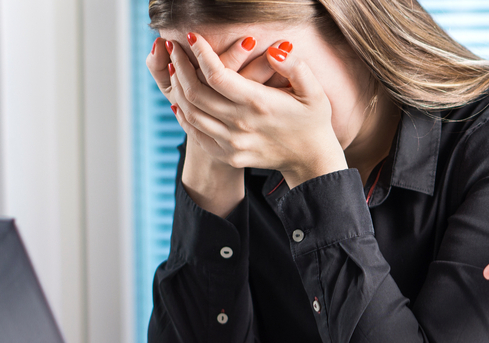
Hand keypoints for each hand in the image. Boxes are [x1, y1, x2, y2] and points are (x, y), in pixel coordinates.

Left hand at [165, 33, 345, 189]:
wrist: (311, 160)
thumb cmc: (313, 120)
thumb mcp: (314, 91)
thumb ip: (295, 68)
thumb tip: (274, 51)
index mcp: (259, 104)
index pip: (217, 75)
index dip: (200, 53)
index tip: (192, 36)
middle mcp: (241, 124)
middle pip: (196, 93)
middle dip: (180, 67)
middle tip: (174, 49)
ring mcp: (233, 143)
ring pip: (191, 114)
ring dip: (178, 89)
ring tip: (175, 71)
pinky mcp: (230, 155)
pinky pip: (197, 135)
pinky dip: (184, 116)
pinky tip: (182, 102)